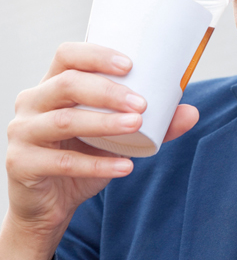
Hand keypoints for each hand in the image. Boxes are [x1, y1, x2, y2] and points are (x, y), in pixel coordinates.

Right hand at [5, 42, 198, 244]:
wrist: (49, 205)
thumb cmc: (82, 156)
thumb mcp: (115, 137)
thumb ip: (150, 124)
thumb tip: (192, 113)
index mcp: (52, 84)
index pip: (67, 55)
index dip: (97, 55)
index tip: (130, 64)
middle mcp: (33, 102)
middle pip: (67, 84)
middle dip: (107, 91)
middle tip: (142, 103)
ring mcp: (22, 132)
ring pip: (64, 120)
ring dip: (104, 122)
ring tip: (136, 125)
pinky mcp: (21, 163)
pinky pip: (62, 162)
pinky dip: (97, 165)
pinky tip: (124, 167)